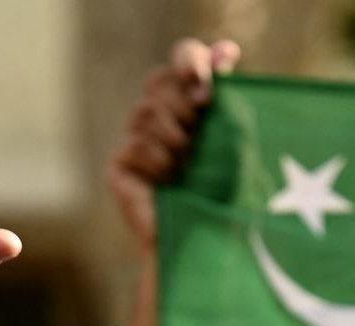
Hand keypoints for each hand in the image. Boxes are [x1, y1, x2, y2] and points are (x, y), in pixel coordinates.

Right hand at [108, 37, 239, 248]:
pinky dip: (157, 162)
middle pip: (158, 80)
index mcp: (190, 106)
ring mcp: (137, 141)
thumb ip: (227, 98)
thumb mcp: (233, 143)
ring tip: (186, 167)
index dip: (191, 60)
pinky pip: (134, 144)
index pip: (183, 59)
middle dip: (182, 103)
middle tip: (198, 130)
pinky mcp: (120, 166)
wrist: (202, 246)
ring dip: (174, 139)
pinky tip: (168, 183)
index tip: (212, 80)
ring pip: (145, 111)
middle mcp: (161, 119)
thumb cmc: (224, 199)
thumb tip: (226, 51)